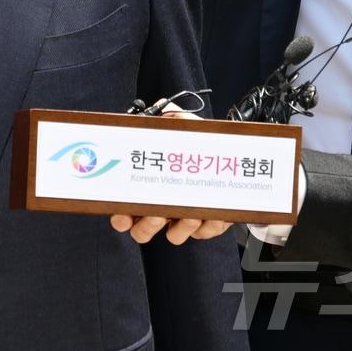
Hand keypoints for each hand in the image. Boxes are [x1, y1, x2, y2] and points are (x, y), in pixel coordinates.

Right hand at [109, 103, 233, 244]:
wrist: (231, 157)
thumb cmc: (200, 143)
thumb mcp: (185, 128)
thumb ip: (171, 119)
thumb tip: (164, 114)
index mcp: (149, 187)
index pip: (124, 210)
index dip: (120, 217)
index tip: (124, 214)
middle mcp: (162, 206)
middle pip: (142, 231)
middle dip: (147, 226)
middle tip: (157, 214)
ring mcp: (183, 218)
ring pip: (173, 236)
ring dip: (181, 226)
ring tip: (191, 212)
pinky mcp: (206, 224)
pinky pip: (204, 233)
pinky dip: (208, 224)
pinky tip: (212, 212)